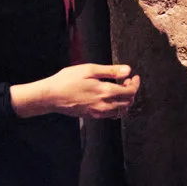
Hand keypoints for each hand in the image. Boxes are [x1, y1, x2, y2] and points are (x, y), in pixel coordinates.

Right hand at [11, 63, 140, 118]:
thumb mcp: (89, 70)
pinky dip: (115, 107)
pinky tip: (108, 97)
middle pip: (128, 103)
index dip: (135, 84)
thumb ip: (110, 71)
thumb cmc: (67, 80)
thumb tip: (128, 70)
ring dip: (124, 100)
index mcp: (105, 91)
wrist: (51, 96)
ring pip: (120, 111)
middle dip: (131, 92)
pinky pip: (110, 114)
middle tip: (126, 81)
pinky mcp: (92, 116)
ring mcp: (98, 112)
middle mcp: (104, 105)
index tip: (134, 77)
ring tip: (118, 89)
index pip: (130, 92)